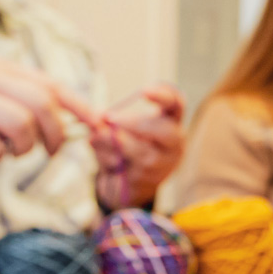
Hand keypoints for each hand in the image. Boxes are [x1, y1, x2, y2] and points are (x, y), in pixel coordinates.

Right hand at [0, 54, 96, 162]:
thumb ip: (11, 94)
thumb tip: (60, 114)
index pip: (49, 84)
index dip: (79, 105)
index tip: (99, 123)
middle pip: (42, 106)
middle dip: (54, 134)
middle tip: (50, 151)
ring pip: (21, 128)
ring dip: (22, 149)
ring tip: (9, 152)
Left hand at [91, 83, 185, 208]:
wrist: (126, 182)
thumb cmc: (126, 146)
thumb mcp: (117, 126)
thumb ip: (107, 118)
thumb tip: (96, 118)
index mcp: (170, 121)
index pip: (175, 104)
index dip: (163, 96)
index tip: (144, 91)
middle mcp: (173, 143)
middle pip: (165, 130)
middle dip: (134, 124)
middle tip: (109, 118)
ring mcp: (164, 164)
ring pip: (143, 152)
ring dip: (115, 143)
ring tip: (97, 137)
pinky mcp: (148, 180)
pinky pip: (128, 167)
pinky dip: (109, 159)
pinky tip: (104, 157)